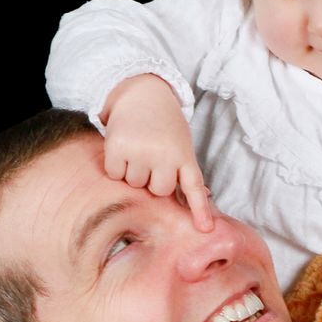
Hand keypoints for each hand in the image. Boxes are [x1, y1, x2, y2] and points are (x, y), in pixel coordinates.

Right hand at [99, 73, 212, 230]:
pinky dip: (115, 165)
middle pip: (157, 191)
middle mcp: (165, 155)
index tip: (206, 230)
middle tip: (151, 156)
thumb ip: (186, 171)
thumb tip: (204, 196)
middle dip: (152, 179)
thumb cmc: (164, 125)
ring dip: (132, 171)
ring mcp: (141, 151)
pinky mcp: (118, 147)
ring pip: (134, 183)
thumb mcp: (181, 144)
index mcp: (184, 155)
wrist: (143, 92)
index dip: (200, 210)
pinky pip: (115, 174)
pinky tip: (122, 148)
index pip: (193, 188)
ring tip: (137, 148)